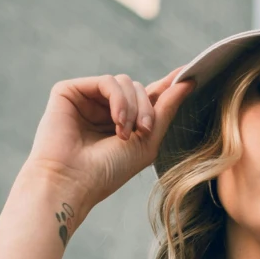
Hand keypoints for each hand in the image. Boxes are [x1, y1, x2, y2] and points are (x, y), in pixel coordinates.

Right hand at [24, 68, 190, 210]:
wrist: (72, 182)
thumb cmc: (107, 171)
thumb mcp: (147, 142)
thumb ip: (166, 110)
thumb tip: (187, 81)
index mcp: (120, 123)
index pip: (146, 97)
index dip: (167, 86)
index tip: (190, 76)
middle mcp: (102, 109)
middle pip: (139, 88)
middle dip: (148, 108)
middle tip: (144, 130)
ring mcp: (86, 100)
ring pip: (125, 82)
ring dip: (132, 107)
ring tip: (125, 133)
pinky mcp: (69, 92)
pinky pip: (107, 81)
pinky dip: (118, 99)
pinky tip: (116, 121)